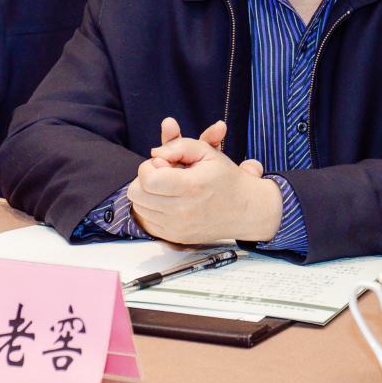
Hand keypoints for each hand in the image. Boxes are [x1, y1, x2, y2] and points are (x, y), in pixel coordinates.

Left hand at [128, 119, 279, 243]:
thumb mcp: (207, 151)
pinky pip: (147, 221)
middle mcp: (182, 211)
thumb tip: (154, 153)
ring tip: (169, 188)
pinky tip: (169, 201)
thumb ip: (178, 145)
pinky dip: (152, 208)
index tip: (164, 163)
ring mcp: (177, 227)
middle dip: (145, 178)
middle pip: (137, 193)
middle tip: (164, 174)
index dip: (149, 166)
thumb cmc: (225, 178)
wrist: (245, 210)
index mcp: (190, 186)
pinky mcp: (174, 237)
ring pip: (139, 207)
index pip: (148, 179)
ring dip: (148, 194)